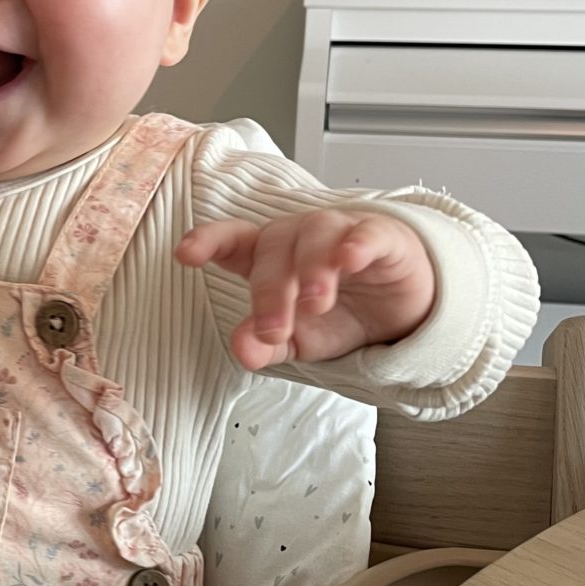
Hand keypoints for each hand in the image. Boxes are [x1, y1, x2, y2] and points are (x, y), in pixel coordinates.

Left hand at [175, 210, 436, 370]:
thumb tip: (243, 352)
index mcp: (267, 258)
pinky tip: (350, 260)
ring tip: (316, 303)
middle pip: (274, 250)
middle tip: (274, 329)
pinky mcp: (380, 236)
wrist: (398, 313)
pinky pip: (366, 233)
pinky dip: (357, 244)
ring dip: (312, 268)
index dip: (208, 242)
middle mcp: (297, 237)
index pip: (232, 242)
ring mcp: (338, 232)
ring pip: (316, 234)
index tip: (186, 253)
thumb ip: (265, 343)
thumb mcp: (297, 339)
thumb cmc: (336, 315)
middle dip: (270, 291)